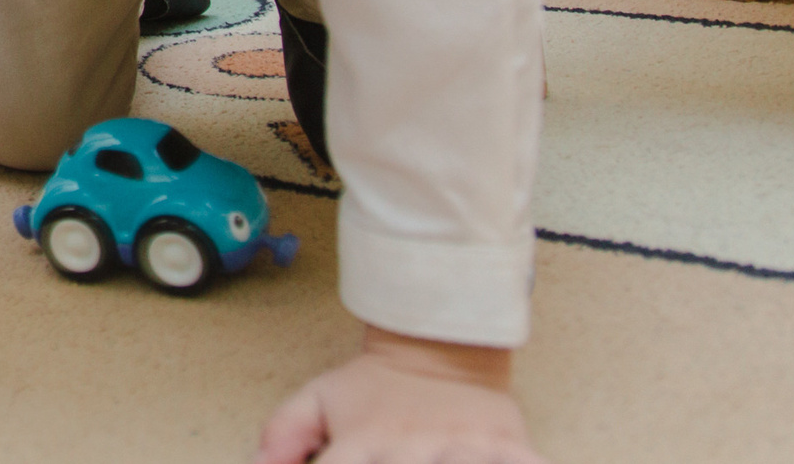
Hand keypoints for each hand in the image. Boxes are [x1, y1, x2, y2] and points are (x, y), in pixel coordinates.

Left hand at [254, 329, 544, 463]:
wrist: (441, 342)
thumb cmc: (377, 385)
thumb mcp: (320, 398)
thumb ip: (283, 433)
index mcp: (364, 444)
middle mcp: (413, 451)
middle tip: (388, 462)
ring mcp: (463, 451)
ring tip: (438, 461)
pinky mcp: (508, 449)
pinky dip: (510, 463)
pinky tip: (496, 460)